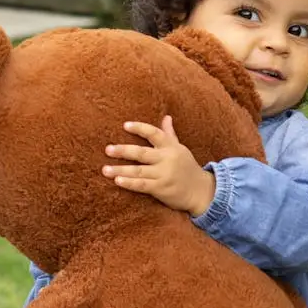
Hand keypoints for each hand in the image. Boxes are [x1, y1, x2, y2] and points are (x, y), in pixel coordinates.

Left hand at [102, 115, 216, 216]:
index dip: (140, 128)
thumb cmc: (187, 168)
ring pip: (139, 170)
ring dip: (120, 169)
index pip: (154, 133)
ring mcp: (164, 174)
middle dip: (123, 151)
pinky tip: (118, 181)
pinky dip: (130, 183)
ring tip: (105, 169)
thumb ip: (170, 134)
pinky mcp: (162, 188)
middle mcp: (167, 159)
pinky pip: (142, 185)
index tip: (125, 125)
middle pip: (142, 153)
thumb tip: (166, 117)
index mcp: (171, 147)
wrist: (202, 191)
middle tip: (107, 149)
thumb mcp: (180, 149)